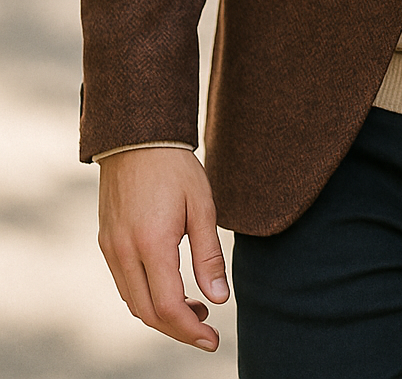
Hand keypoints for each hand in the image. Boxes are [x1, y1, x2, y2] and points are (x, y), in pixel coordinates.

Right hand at [97, 147, 228, 350]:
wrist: (137, 136)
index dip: (191, 331)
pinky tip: (168, 287)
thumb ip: (209, 256)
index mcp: (151, 244)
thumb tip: (218, 300)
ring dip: (161, 315)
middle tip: (206, 330)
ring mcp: (110, 247)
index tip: (212, 340)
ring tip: (194, 309)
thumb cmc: (175, 168)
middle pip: (148, 313)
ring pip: (133, 302)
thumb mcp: (202, 207)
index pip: (169, 307)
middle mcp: (124, 251)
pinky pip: (124, 283)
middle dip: (178, 330)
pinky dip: (145, 297)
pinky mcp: (106, 241)